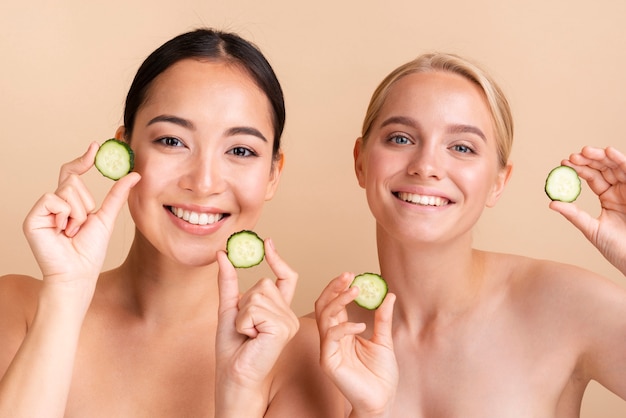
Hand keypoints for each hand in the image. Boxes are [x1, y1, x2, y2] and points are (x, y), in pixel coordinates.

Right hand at [23, 142, 139, 295]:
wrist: (78, 273)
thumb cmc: (90, 250)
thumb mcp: (107, 217)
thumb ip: (117, 195)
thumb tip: (134, 174)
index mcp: (69, 203)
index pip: (73, 173)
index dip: (83, 159)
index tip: (95, 146)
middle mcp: (54, 203)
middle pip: (73, 180)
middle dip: (86, 203)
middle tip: (82, 225)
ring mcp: (42, 210)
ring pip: (66, 190)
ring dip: (78, 213)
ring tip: (72, 231)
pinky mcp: (32, 218)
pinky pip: (53, 199)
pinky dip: (65, 215)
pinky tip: (62, 231)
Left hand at [215, 238, 298, 415]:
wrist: (233, 376)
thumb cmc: (233, 349)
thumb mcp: (228, 309)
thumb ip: (229, 281)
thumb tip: (223, 254)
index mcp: (279, 309)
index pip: (286, 277)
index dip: (277, 259)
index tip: (267, 242)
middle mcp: (288, 314)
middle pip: (263, 283)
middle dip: (244, 303)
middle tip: (244, 327)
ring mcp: (288, 321)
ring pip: (257, 295)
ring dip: (242, 315)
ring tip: (247, 334)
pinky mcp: (282, 328)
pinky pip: (254, 309)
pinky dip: (243, 322)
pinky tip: (250, 338)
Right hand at [315, 273, 396, 417]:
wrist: (382, 400)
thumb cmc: (380, 375)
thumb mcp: (384, 340)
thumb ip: (382, 318)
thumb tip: (388, 295)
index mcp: (341, 333)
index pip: (332, 305)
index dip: (338, 288)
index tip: (351, 275)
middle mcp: (331, 339)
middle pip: (323, 306)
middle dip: (334, 289)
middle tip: (348, 276)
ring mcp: (328, 350)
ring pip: (324, 317)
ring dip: (338, 301)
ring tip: (355, 291)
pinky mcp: (329, 362)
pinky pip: (331, 338)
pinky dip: (344, 327)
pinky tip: (361, 326)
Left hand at [550, 146, 625, 274]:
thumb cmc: (616, 248)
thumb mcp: (592, 229)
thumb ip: (574, 214)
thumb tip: (551, 203)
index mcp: (608, 198)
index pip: (592, 178)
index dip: (578, 169)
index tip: (564, 163)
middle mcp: (620, 191)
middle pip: (604, 168)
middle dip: (589, 159)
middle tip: (573, 156)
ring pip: (616, 167)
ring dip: (602, 156)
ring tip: (586, 151)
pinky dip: (621, 160)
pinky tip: (609, 152)